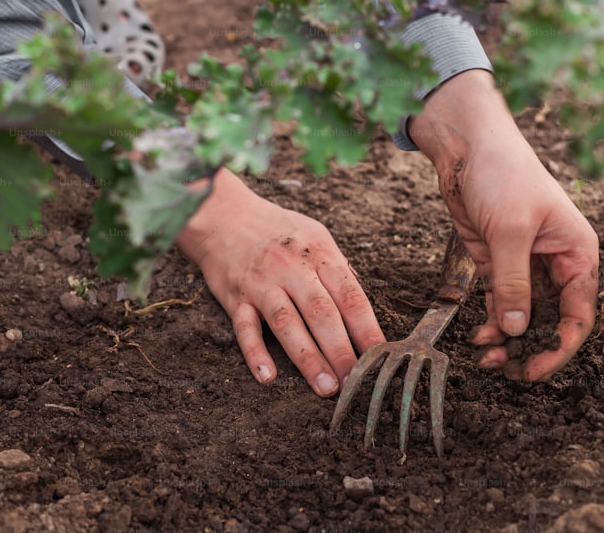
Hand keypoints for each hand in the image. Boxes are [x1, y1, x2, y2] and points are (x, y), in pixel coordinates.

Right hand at [175, 169, 384, 395]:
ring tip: (325, 387)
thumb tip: (362, 306)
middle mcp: (292, 268)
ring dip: (308, 359)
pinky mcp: (235, 297)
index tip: (380, 356)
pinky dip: (255, 353)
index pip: (350, 296)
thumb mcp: (316, 235)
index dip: (367, 328)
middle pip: (322, 313)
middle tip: (356, 383)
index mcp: (319, 253)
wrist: (223, 215)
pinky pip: (245, 328)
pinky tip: (267, 376)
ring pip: (287, 324)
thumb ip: (339, 269)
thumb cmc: (277, 229)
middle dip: (342, 351)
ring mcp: (262, 284)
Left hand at [409, 70, 599, 380]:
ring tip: (485, 357)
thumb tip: (517, 330)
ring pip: (525, 315)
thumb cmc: (502, 175)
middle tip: (506, 370)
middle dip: (530, 346)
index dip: (559, 347)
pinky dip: (494, 320)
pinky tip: (480, 335)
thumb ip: (514, 283)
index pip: (578, 314)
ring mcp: (527, 264)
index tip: (534, 369)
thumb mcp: (509, 231)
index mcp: (578, 252)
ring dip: (508, 338)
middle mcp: (558, 262)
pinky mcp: (500, 262)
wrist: (466, 148)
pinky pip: (503, 301)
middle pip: (552, 320)